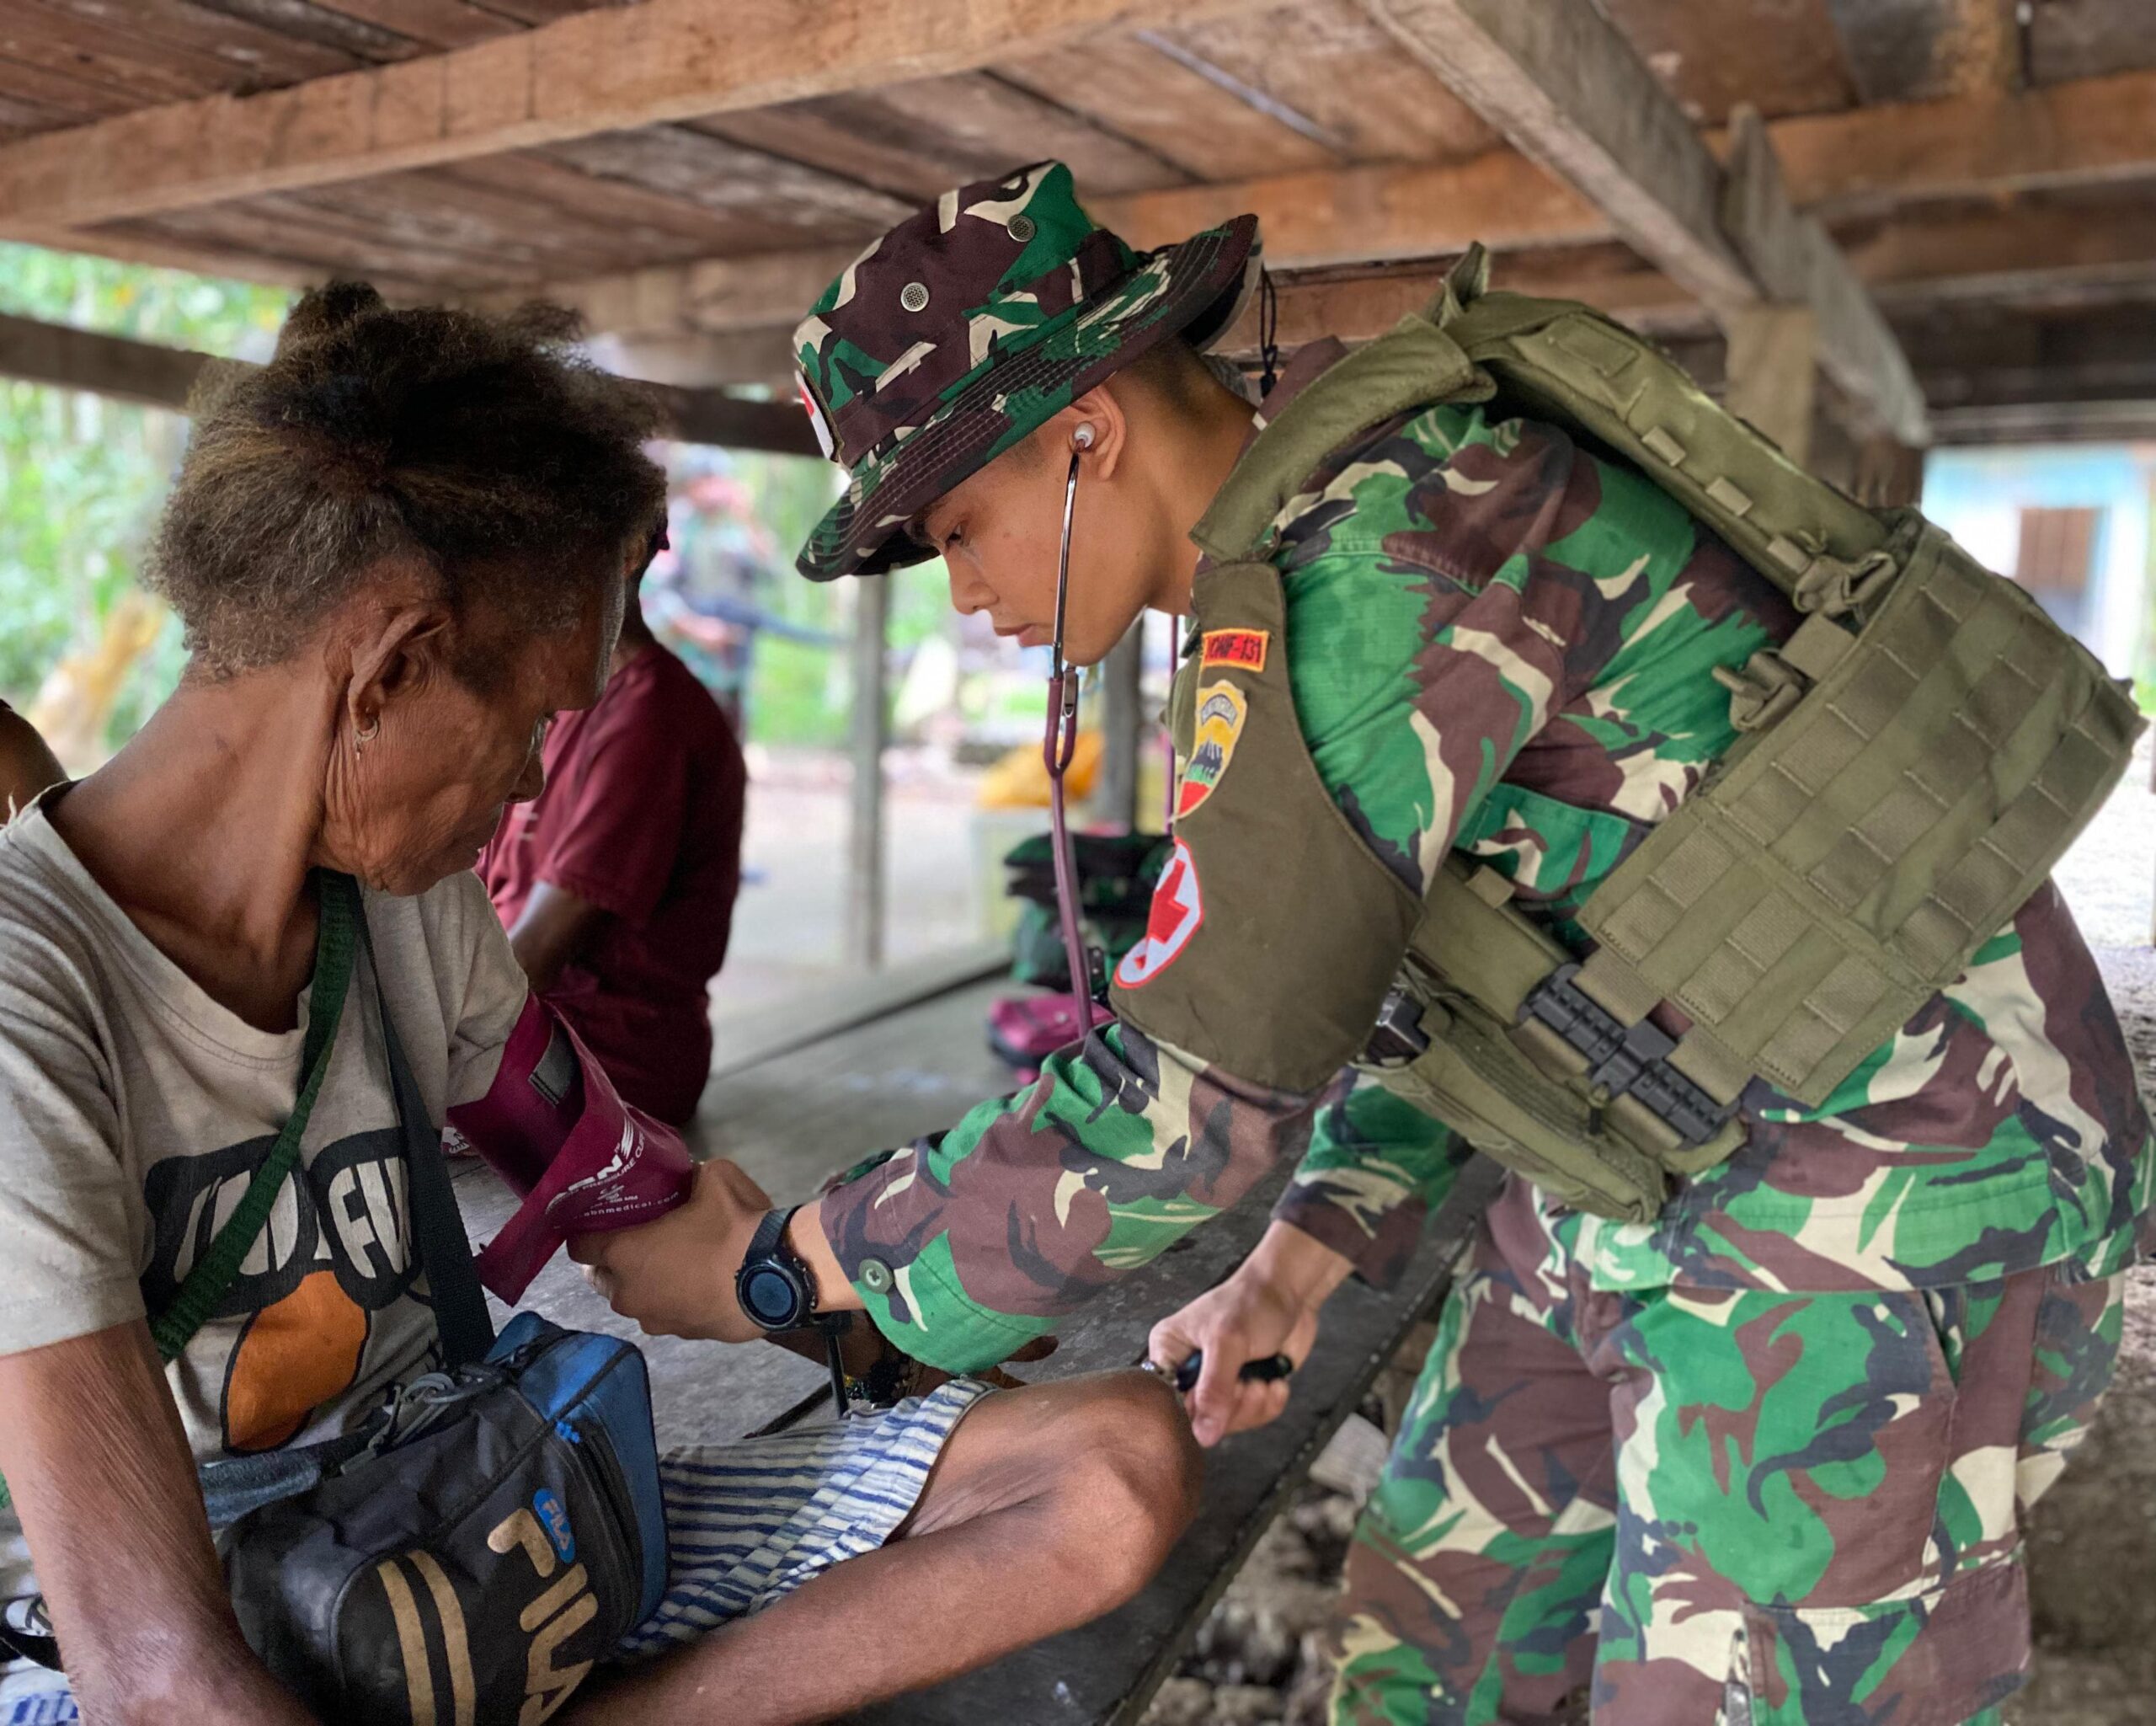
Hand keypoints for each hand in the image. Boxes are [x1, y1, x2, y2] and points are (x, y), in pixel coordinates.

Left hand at [569, 1159, 770, 1341]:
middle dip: (612, 1263)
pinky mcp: (684, 1335)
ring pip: (636, 1301)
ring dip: (645, 1284)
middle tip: (637, 1240)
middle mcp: (630, 1294)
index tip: (599, 1219)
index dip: (585, 1231)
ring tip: (674, 1264)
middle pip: (602, 1279)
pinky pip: (668, 1315)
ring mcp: (657, 1321)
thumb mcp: (717, 1178)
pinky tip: (699, 1284)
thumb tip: (691, 1175)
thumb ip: (693, 1174)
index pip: (580, 1246)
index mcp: (626, 1254)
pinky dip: (675, 1301)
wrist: (777, 1280)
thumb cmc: (735, 1229)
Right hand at [1147, 1221, 1352, 1446]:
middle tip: (1250, 1385)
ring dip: (1254, 1406)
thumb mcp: (1228, 1342)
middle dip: (1232, 1407)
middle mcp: (1188, 1370)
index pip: (1167, 1402)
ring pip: (1227, 1422)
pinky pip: (1251, 1417)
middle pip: (1199, 1419)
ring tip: (1266, 1381)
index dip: (1194, 1412)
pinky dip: (1268, 1404)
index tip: (1221, 1401)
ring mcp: (1217, 1382)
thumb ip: (1214, 1388)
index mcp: (1169, 1352)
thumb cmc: (1251, 1303)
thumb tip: (1202, 1436)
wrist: (1290, 1291)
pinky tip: (1276, 1382)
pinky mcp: (1243, 1389)